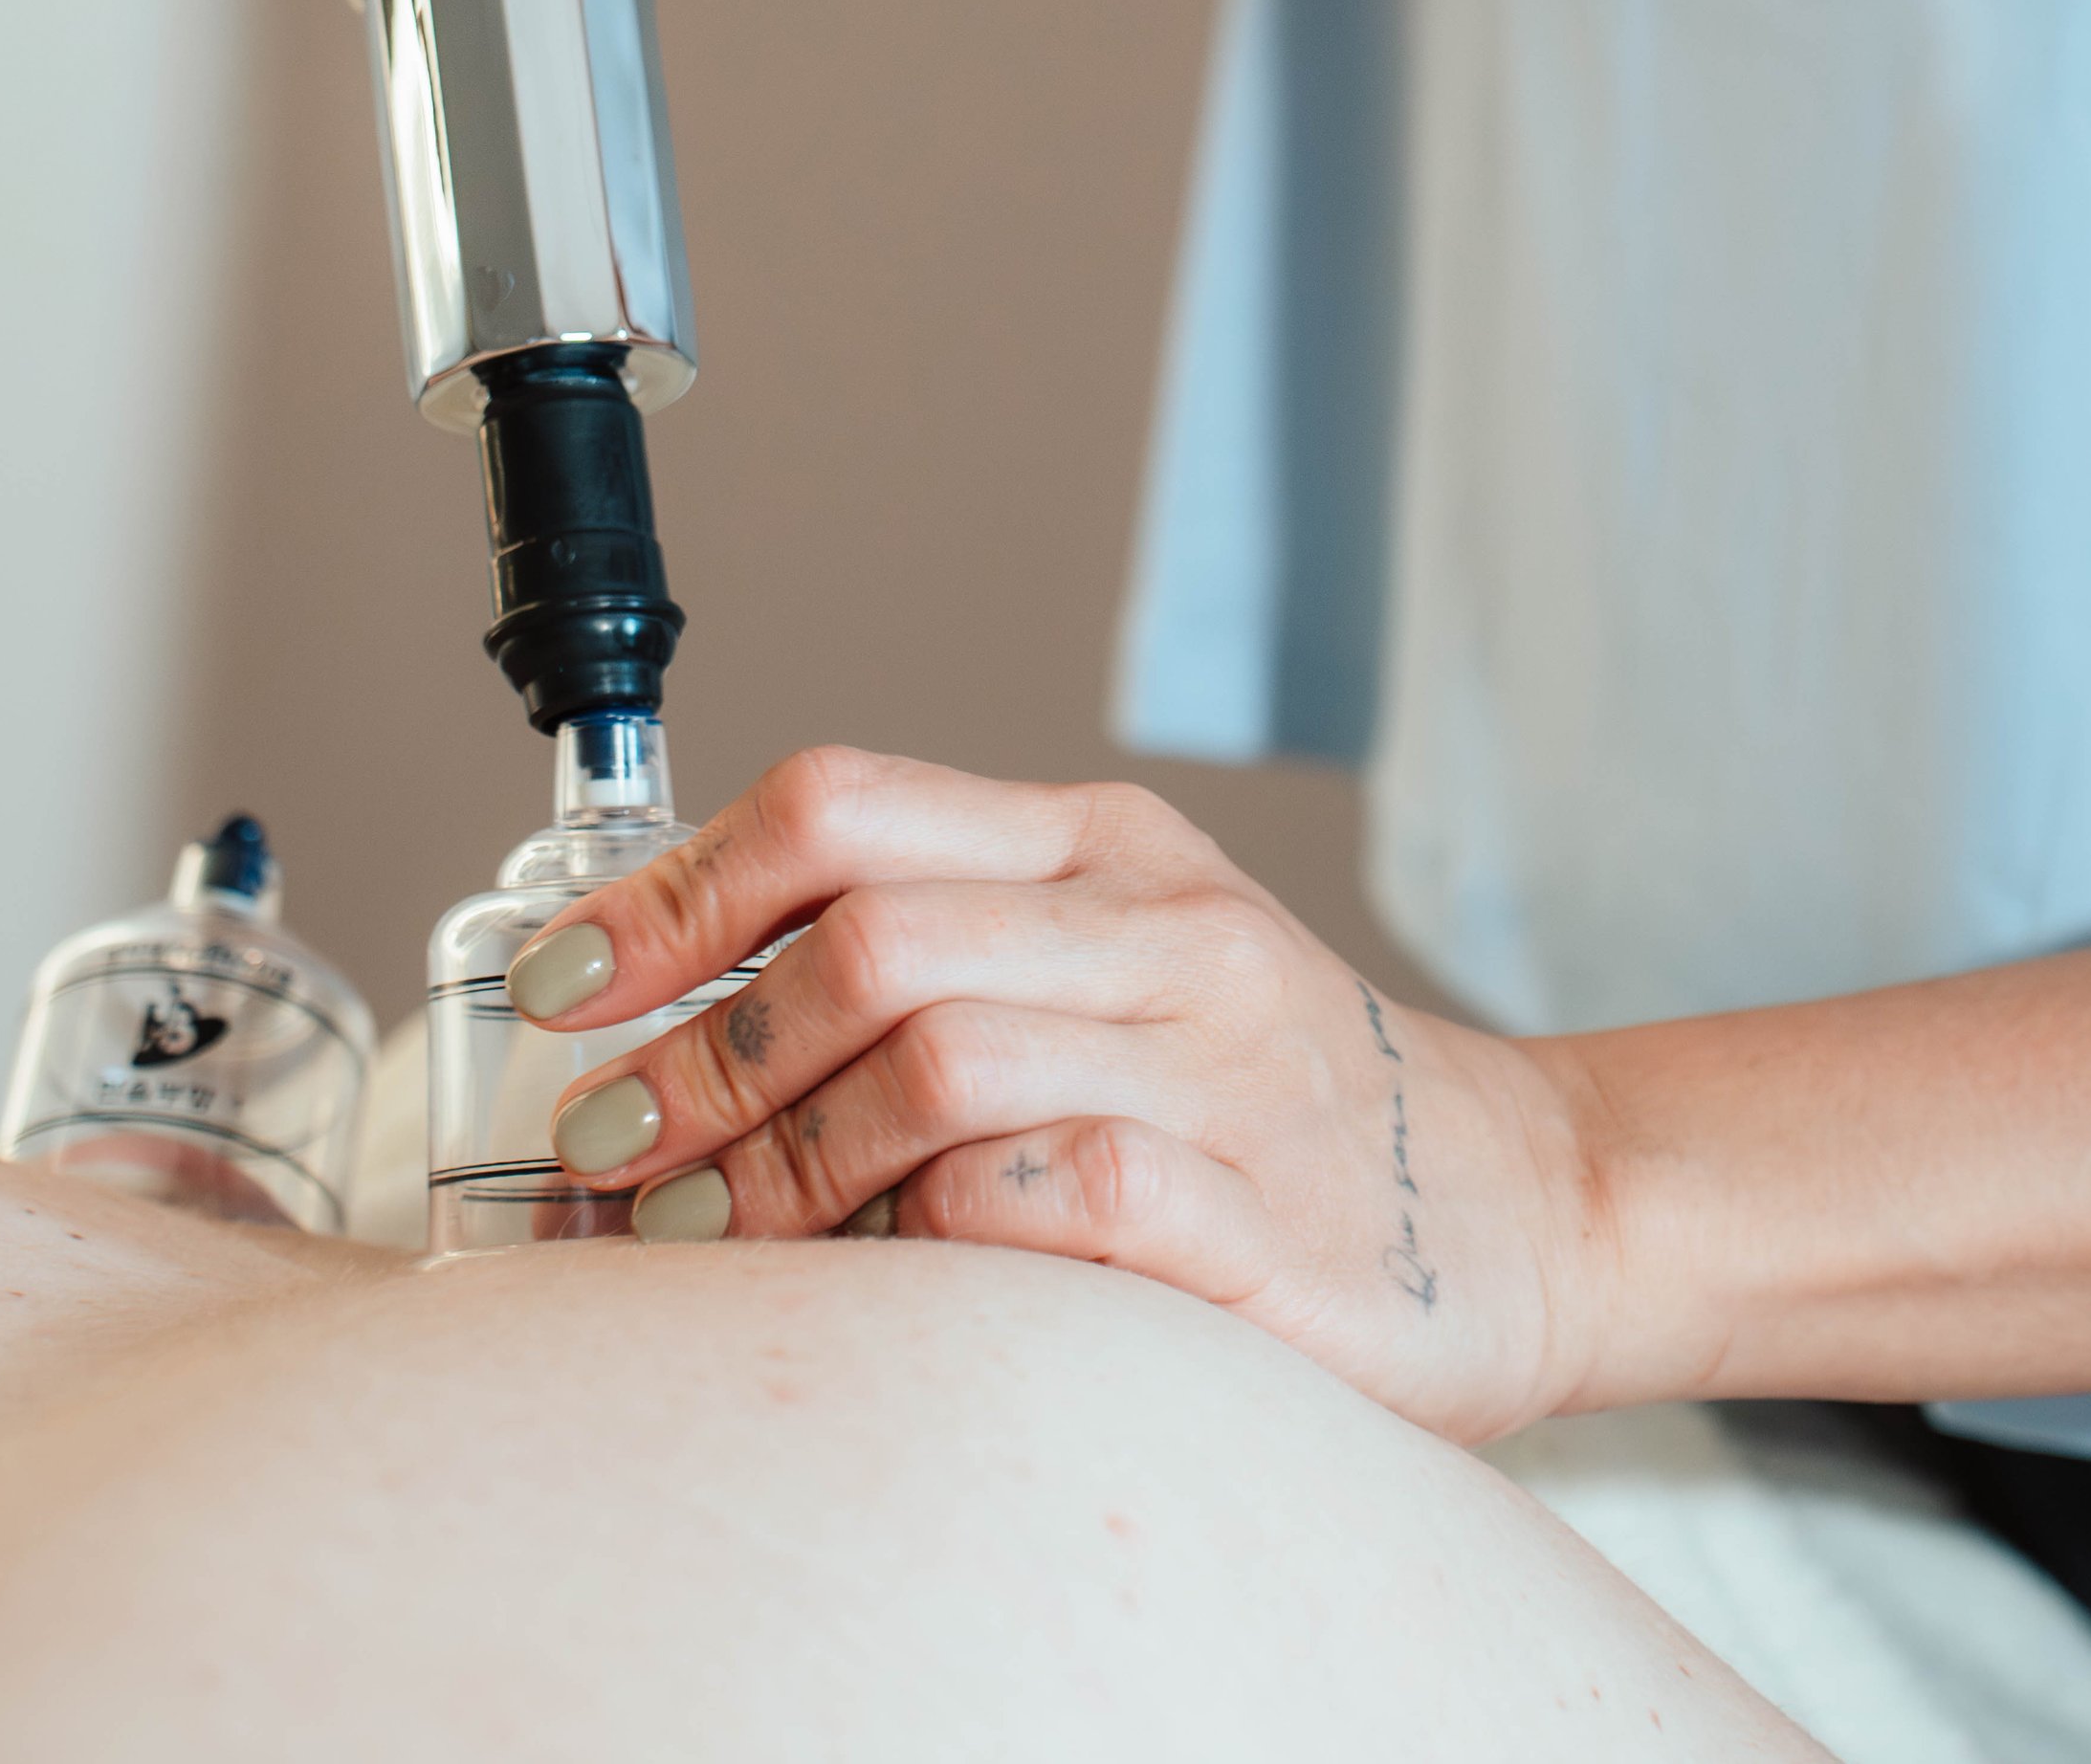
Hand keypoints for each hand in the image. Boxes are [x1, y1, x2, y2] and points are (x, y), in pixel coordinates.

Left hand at [506, 745, 1606, 1442]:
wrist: (1527, 1200)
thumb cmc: (1272, 1097)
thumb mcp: (1119, 961)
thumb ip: (940, 952)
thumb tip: (672, 1015)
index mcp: (1104, 846)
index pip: (846, 807)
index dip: (675, 892)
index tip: (563, 983)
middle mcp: (1160, 930)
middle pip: (869, 941)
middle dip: (702, 1053)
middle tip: (612, 1147)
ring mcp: (1218, 1071)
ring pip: (938, 1063)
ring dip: (779, 1162)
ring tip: (694, 1236)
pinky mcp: (1264, 1225)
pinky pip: (1052, 1203)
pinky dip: (930, 1240)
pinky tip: (874, 1284)